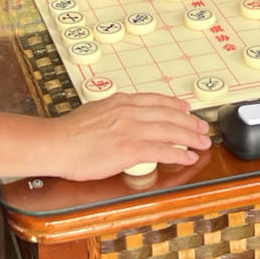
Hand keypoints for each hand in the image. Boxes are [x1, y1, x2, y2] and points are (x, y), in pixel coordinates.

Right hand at [43, 92, 210, 180]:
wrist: (56, 144)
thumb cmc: (68, 133)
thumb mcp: (94, 111)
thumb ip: (111, 112)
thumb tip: (117, 116)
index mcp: (120, 102)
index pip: (156, 101)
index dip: (175, 106)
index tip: (186, 110)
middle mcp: (129, 112)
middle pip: (169, 115)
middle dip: (190, 122)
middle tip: (203, 128)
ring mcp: (131, 129)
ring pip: (171, 131)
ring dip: (191, 138)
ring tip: (202, 143)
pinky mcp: (130, 149)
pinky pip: (163, 151)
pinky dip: (179, 154)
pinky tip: (188, 157)